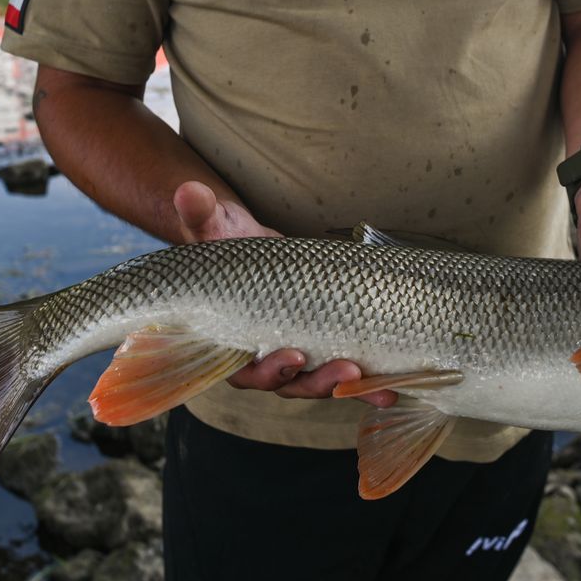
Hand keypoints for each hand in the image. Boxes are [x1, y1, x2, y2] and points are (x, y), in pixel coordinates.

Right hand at [173, 181, 396, 407]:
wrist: (252, 247)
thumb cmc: (226, 244)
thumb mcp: (213, 227)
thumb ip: (200, 215)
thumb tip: (188, 191)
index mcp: (230, 342)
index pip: (246, 372)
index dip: (270, 371)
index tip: (295, 356)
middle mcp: (262, 360)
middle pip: (290, 385)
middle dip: (318, 382)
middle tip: (346, 369)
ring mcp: (296, 360)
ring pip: (319, 384)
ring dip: (348, 386)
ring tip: (379, 385)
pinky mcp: (322, 350)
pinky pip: (343, 377)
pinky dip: (367, 385)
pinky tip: (391, 388)